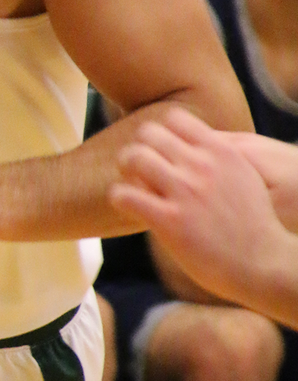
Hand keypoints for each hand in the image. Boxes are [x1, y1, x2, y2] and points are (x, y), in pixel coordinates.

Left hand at [110, 108, 289, 306]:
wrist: (263, 262)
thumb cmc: (253, 223)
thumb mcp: (244, 176)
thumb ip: (219, 157)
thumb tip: (196, 144)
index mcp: (221, 151)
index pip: (175, 118)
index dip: (161, 132)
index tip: (158, 149)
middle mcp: (201, 166)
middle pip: (149, 133)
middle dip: (139, 147)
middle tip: (137, 166)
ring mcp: (184, 192)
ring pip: (134, 157)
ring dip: (124, 168)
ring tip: (130, 183)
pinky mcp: (169, 221)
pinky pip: (125, 196)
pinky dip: (118, 197)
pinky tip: (126, 205)